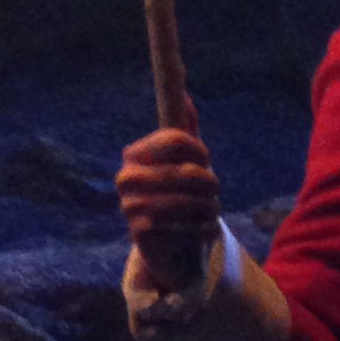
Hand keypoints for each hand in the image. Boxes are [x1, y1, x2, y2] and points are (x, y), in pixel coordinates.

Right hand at [117, 121, 220, 295]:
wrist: (165, 244)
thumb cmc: (177, 194)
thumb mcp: (182, 161)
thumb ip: (183, 130)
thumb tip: (185, 96)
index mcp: (134, 154)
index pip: (177, 139)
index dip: (200, 151)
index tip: (204, 161)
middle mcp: (126, 178)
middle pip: (189, 173)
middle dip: (210, 184)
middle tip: (213, 193)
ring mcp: (130, 206)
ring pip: (192, 202)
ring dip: (210, 208)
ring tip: (211, 211)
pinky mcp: (140, 234)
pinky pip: (188, 227)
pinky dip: (205, 229)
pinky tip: (203, 229)